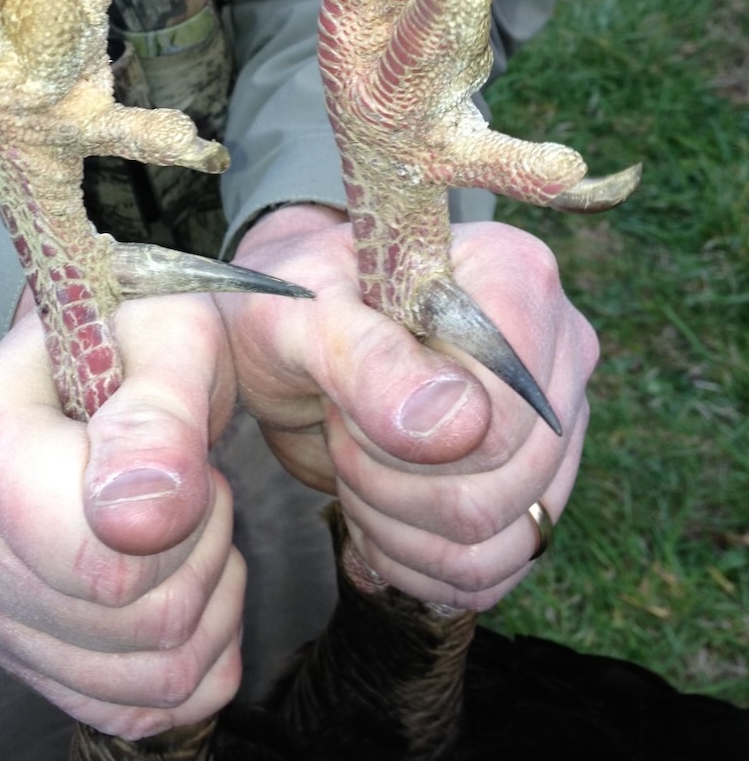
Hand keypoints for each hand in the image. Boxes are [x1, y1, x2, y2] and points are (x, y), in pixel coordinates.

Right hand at [0, 289, 242, 738]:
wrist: (109, 353)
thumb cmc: (141, 332)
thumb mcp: (170, 337)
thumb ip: (159, 418)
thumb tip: (140, 519)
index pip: (102, 561)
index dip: (186, 520)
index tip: (186, 452)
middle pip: (127, 623)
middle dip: (204, 550)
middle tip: (196, 480)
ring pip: (144, 677)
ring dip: (208, 599)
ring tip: (193, 520)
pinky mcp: (18, 651)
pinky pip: (134, 709)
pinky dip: (194, 657)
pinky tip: (191, 579)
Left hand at [219, 206, 598, 608]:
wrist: (287, 333)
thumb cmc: (292, 303)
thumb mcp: (298, 315)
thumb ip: (367, 358)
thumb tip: (460, 426)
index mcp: (516, 277)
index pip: (509, 412)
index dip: (412, 435)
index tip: (345, 398)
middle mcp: (556, 347)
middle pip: (509, 481)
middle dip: (395, 481)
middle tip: (338, 431)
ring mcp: (554, 422)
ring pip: (505, 536)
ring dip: (401, 526)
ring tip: (352, 466)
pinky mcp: (532, 484)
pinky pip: (496, 568)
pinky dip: (419, 562)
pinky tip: (372, 517)